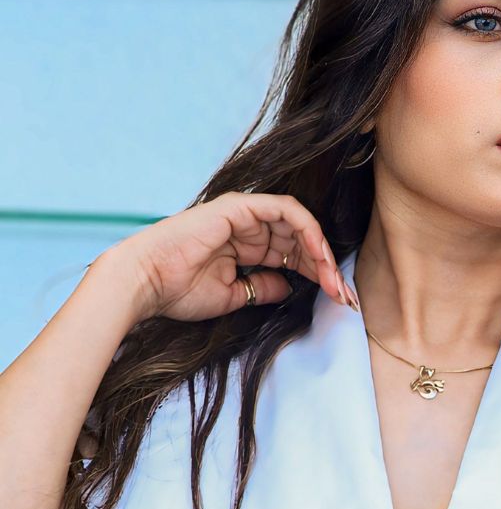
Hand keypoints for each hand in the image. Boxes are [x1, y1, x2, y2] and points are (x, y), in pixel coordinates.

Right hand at [106, 192, 360, 324]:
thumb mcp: (233, 296)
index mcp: (244, 246)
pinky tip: (321, 259)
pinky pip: (287, 212)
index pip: (291, 256)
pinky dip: (308, 232)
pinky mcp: (240, 207)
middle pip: (300, 241)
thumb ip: (263, 289)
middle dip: (326, 269)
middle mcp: (246, 226)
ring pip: (299, 226)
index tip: (336, 301)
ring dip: (322, 254)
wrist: (145, 284)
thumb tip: (290, 287)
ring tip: (336, 283)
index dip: (316, 276)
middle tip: (345, 297)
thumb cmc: (177, 292)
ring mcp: (244, 214)